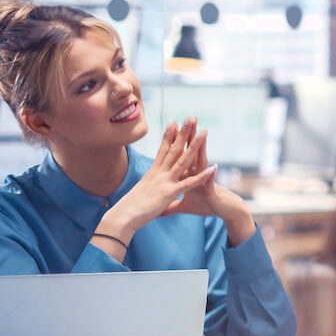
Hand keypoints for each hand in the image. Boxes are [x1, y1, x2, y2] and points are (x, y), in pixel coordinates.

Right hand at [107, 119, 216, 238]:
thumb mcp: (140, 193)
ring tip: (204, 133)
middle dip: (183, 133)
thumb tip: (146, 187)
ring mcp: (164, 182)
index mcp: (152, 173)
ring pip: (183, 160)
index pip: (162, 150)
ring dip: (194, 146)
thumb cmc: (128, 208)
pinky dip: (202, 176)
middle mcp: (159, 173)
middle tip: (192, 118)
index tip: (174, 122)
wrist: (122, 217)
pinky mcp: (169, 193)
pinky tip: (213, 169)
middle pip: (173, 149)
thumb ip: (147, 188)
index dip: (169, 136)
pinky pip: (189, 183)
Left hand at [162, 126, 255, 244]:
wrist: (224, 210)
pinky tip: (214, 167)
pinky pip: (210, 181)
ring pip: (202, 161)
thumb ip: (171, 206)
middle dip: (189, 136)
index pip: (180, 155)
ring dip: (202, 148)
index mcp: (188, 175)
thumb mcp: (185, 206)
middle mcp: (197, 173)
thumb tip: (159, 209)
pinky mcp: (211, 189)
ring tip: (202, 133)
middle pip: (191, 152)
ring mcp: (205, 179)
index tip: (171, 127)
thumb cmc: (206, 206)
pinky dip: (211, 175)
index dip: (175, 142)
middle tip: (188, 119)